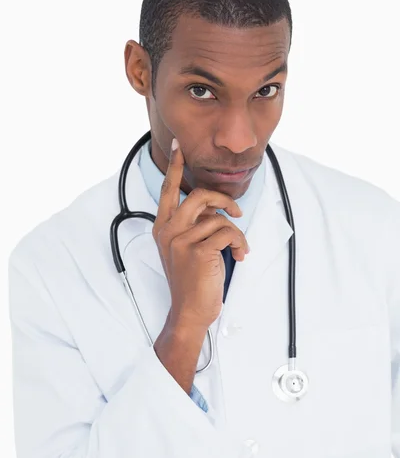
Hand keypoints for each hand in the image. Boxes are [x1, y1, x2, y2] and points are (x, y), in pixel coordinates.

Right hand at [152, 138, 249, 331]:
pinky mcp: (197, 251)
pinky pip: (229, 233)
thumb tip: (215, 208)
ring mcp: (181, 240)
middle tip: (238, 212)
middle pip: (199, 195)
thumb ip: (192, 224)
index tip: (178, 146)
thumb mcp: (183, 248)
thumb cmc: (191, 280)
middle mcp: (168, 230)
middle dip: (224, 199)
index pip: (168, 190)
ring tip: (238, 248)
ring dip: (236, 232)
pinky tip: (239, 256)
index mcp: (162, 227)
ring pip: (219, 217)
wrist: (189, 311)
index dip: (176, 167)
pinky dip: (240, 243)